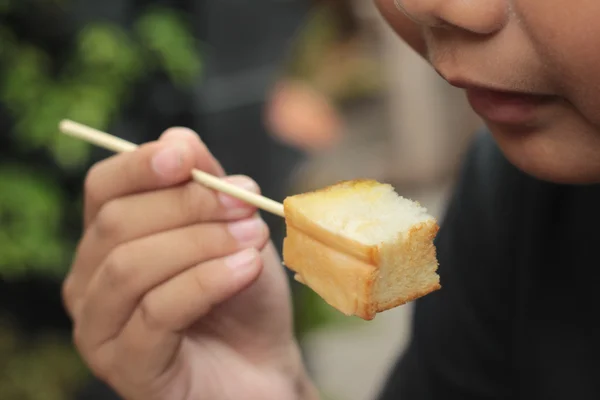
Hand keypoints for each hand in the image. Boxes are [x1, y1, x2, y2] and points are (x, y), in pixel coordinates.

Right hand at [62, 128, 317, 399]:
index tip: (186, 157)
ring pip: (130, 265)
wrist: (264, 365)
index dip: (140, 165)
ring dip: (200, 243)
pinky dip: (206, 282)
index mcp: (109, 241)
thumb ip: (204, 185)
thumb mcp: (230, 228)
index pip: (103, 188)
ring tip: (252, 239)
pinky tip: (246, 270)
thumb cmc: (243, 296)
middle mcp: (90, 282)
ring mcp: (101, 328)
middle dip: (189, 205)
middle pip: (118, 223)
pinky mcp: (126, 366)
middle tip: (246, 204)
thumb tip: (179, 139)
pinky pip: (156, 312)